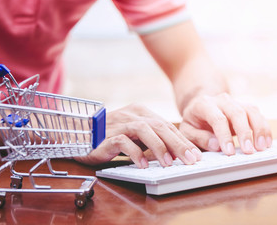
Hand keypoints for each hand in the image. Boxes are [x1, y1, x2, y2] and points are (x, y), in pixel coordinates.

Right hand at [75, 103, 201, 167]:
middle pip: (159, 126)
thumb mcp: (136, 135)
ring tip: (168, 163)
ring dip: (158, 147)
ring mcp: (119, 123)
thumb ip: (152, 140)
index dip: (182, 140)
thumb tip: (176, 153)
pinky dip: (135, 153)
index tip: (195, 154)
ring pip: (144, 130)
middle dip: (177, 144)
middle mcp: (132, 114)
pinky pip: (123, 141)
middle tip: (190, 160)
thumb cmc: (111, 136)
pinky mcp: (107, 135)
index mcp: (141, 112)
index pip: (166, 125)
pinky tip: (143, 165)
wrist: (81, 134)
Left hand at [179, 93, 271, 154]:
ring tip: (262, 147)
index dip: (224, 135)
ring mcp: (235, 102)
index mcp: (204, 104)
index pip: (217, 118)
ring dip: (259, 129)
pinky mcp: (245, 108)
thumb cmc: (193, 122)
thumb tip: (215, 145)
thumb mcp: (187, 131)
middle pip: (237, 112)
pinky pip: (258, 115)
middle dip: (244, 133)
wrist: (200, 107)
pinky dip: (264, 128)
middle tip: (249, 151)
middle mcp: (222, 100)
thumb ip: (198, 137)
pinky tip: (266, 142)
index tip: (229, 152)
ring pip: (251, 111)